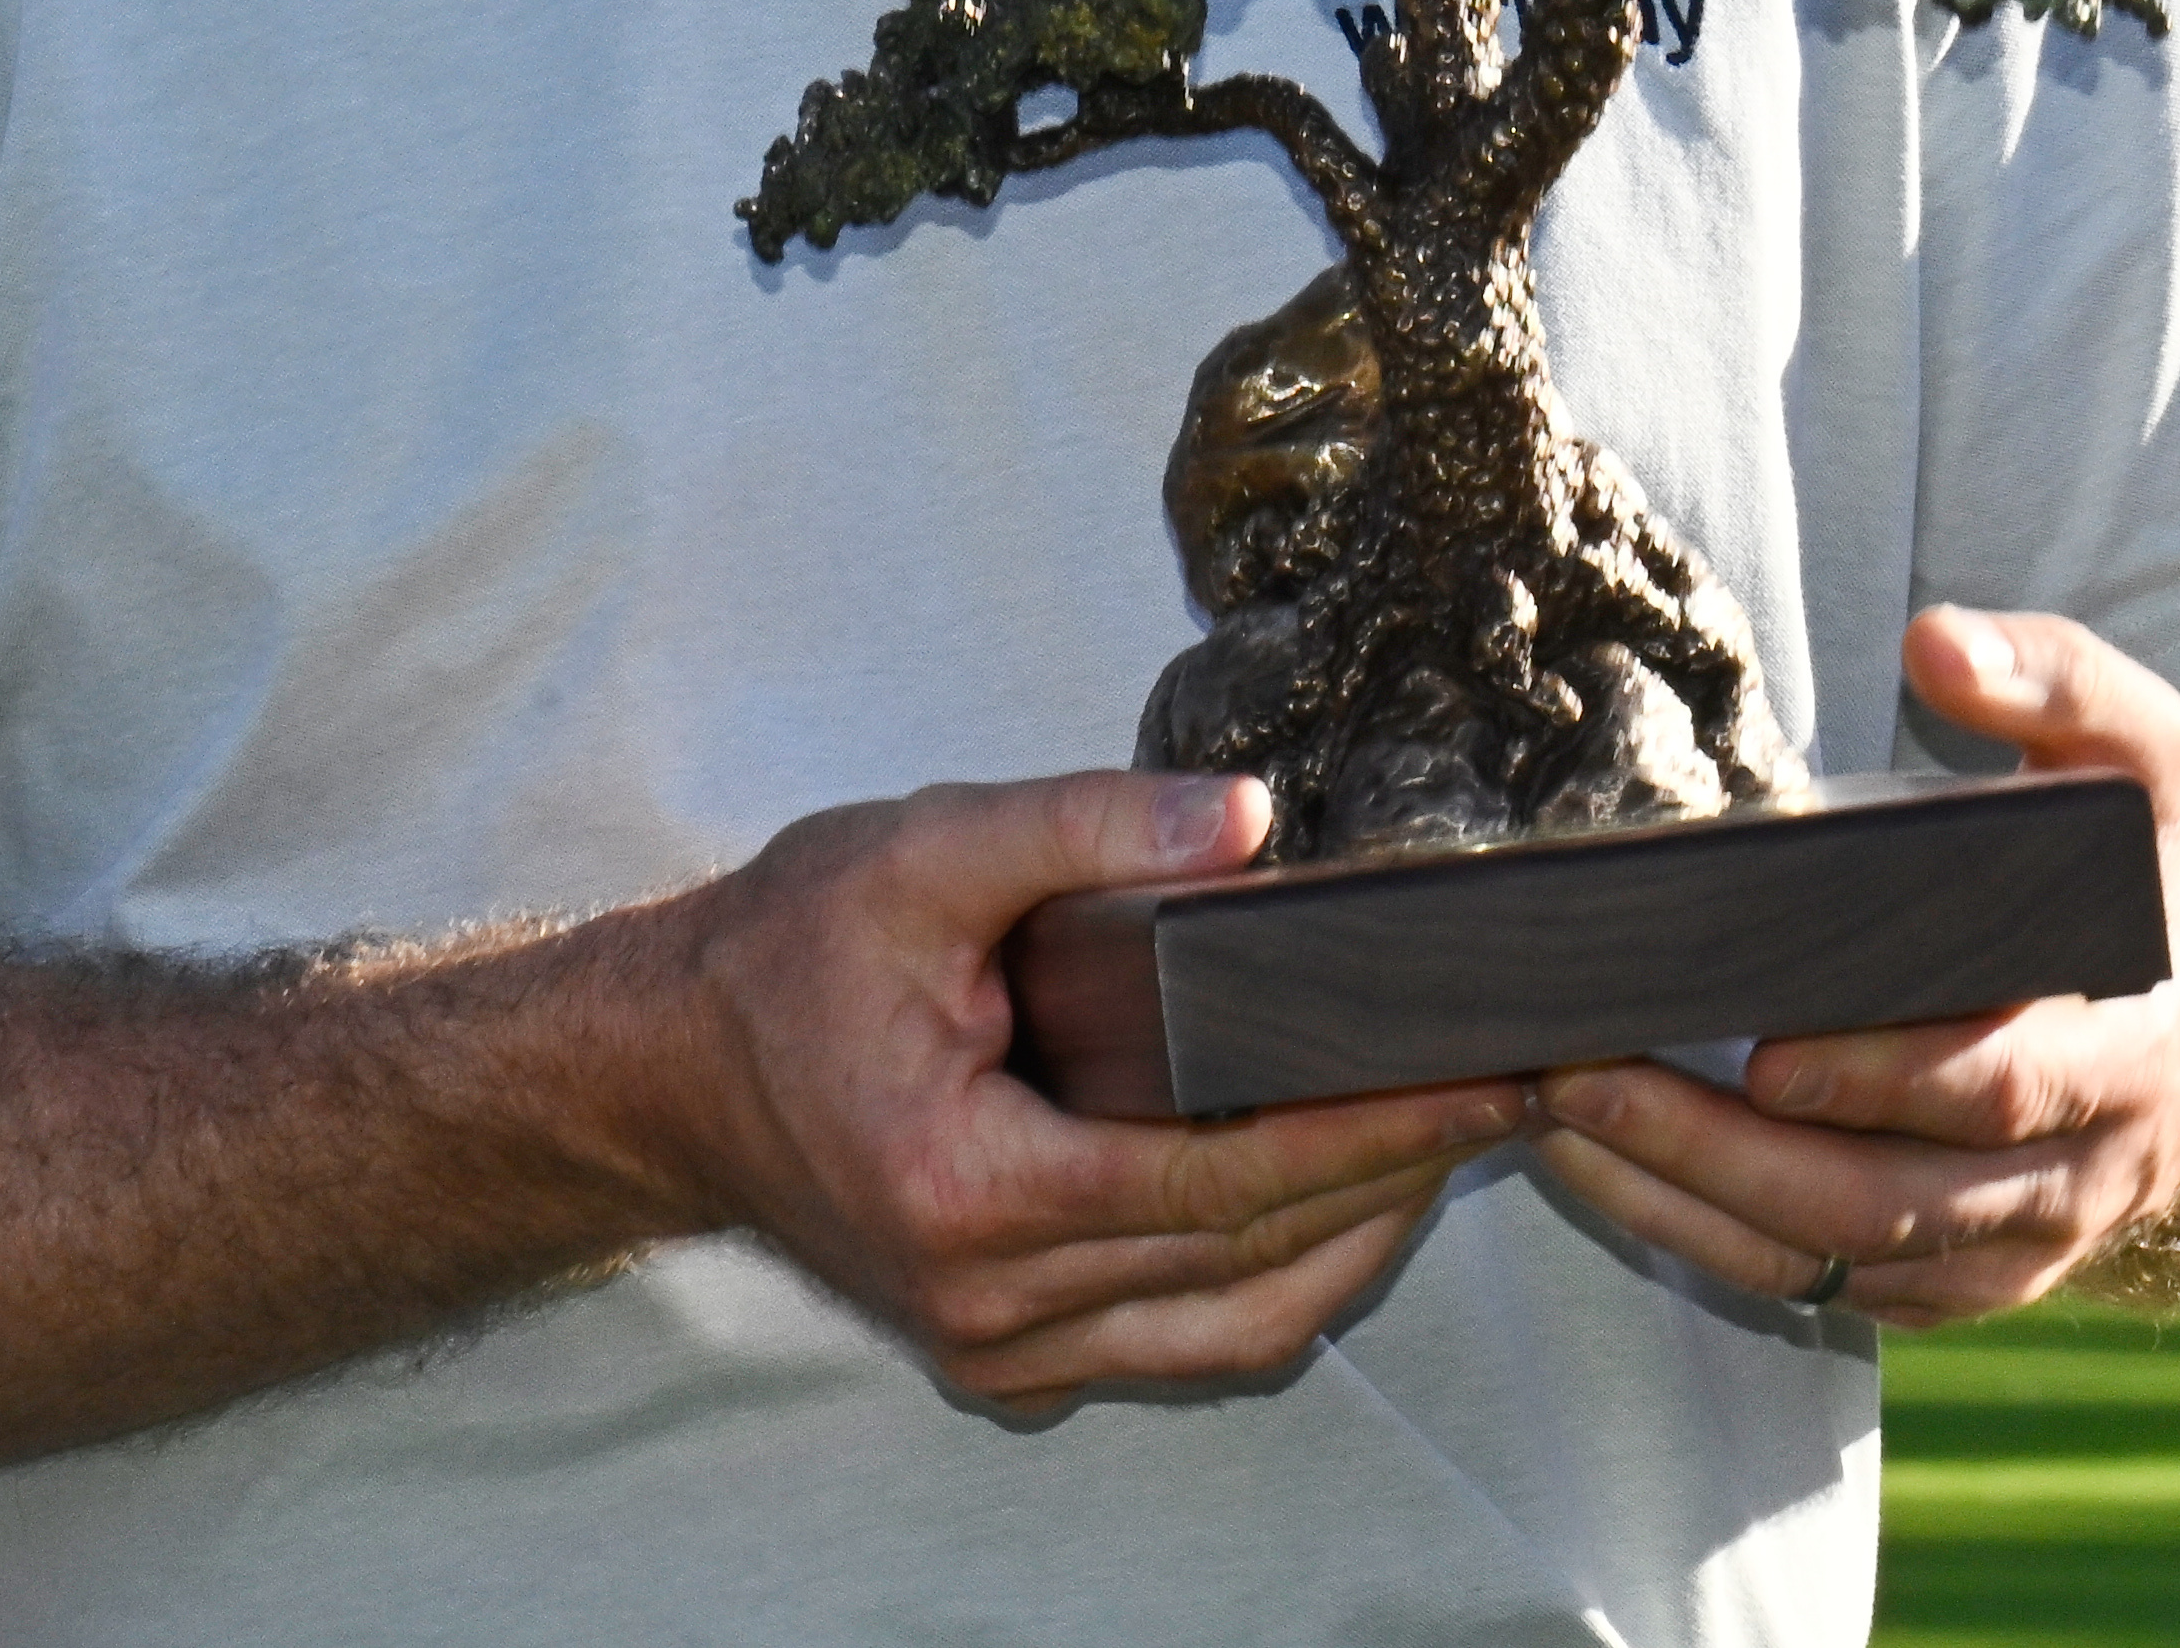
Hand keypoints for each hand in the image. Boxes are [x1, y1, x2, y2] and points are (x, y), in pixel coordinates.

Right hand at [640, 768, 1525, 1409]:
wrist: (664, 1070)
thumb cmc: (782, 958)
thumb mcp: (918, 852)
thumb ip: (1082, 827)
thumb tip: (1248, 825)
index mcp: (965, 1187)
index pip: (1219, 1180)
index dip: (1368, 1133)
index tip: (1485, 1080)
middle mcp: (988, 1300)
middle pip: (1250, 1262)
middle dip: (1398, 1178)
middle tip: (1514, 1092)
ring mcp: (997, 1347)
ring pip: (1235, 1331)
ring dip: (1356, 1245)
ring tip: (1450, 1141)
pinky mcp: (1006, 1353)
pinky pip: (1183, 1344)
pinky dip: (1276, 1279)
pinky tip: (1340, 1195)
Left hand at [1523, 606, 2179, 1327]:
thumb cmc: (2156, 877)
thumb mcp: (2142, 760)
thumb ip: (2057, 681)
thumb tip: (1937, 640)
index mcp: (2129, 1051)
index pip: (2000, 1088)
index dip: (1884, 1077)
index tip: (1765, 1050)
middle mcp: (2078, 1174)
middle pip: (1889, 1200)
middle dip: (1729, 1153)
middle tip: (1587, 1079)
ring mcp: (2018, 1245)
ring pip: (1841, 1259)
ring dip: (1691, 1204)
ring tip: (1558, 1118)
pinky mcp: (1962, 1281)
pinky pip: (1830, 1291)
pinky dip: (1714, 1245)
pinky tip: (1607, 1174)